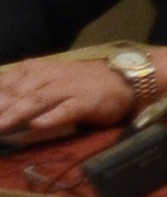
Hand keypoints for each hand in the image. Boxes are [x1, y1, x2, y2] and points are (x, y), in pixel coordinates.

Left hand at [0, 57, 140, 136]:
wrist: (125, 79)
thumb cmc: (82, 83)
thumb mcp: (49, 80)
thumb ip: (24, 90)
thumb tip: (0, 106)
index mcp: (37, 69)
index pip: (6, 81)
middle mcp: (51, 75)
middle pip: (17, 92)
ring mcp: (70, 87)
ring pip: (37, 99)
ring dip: (16, 113)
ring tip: (0, 127)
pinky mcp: (88, 101)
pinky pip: (68, 109)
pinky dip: (53, 117)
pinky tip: (38, 125)